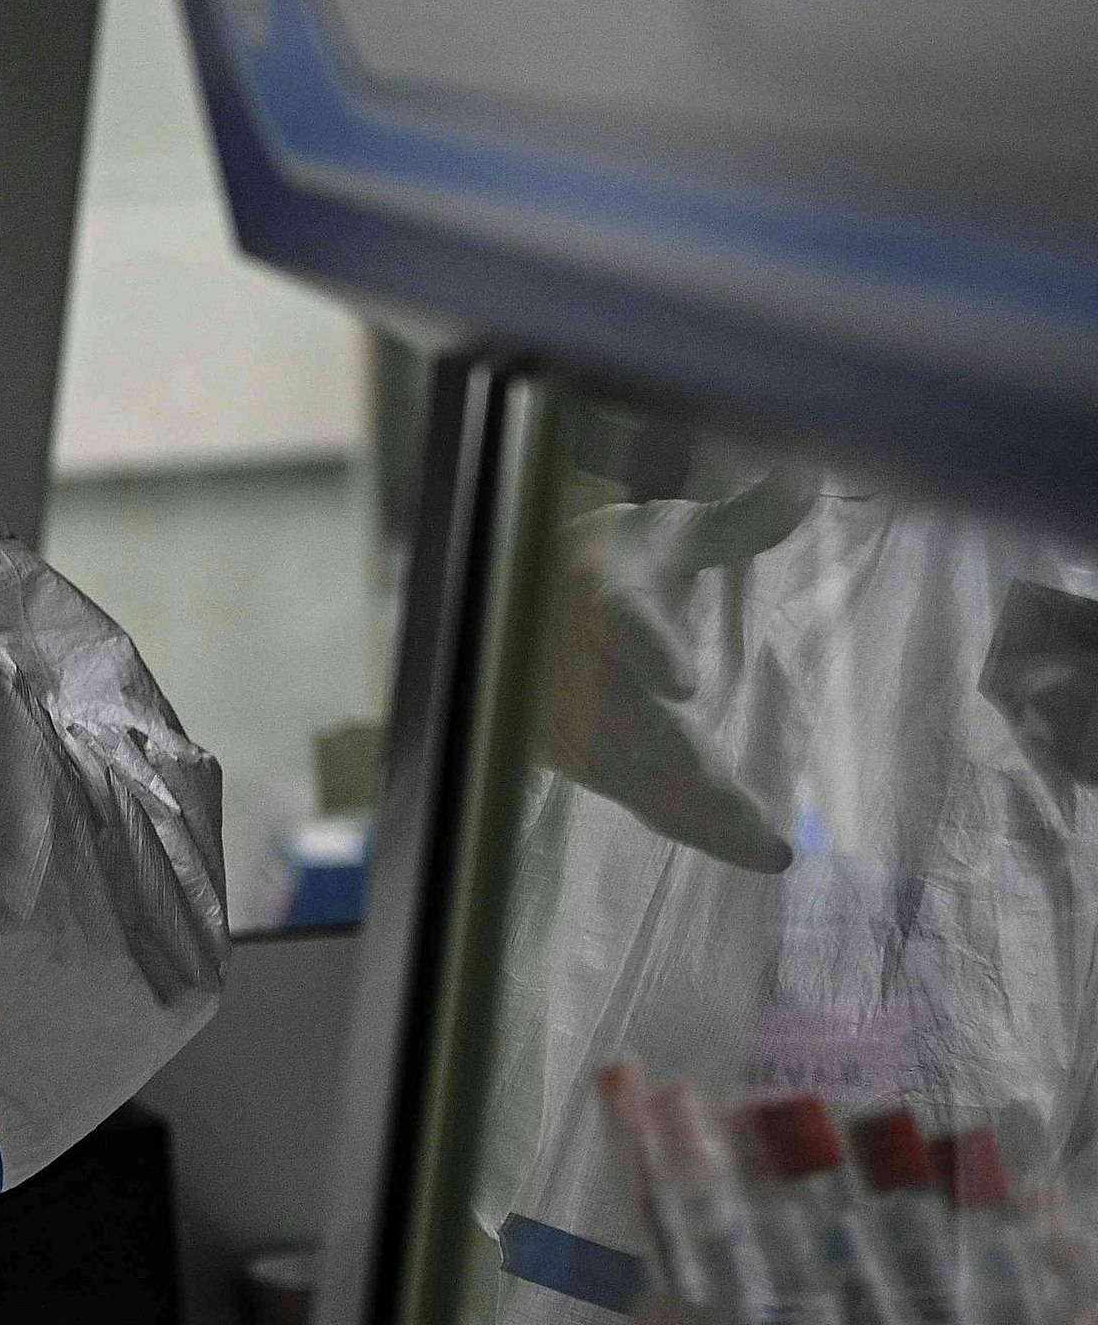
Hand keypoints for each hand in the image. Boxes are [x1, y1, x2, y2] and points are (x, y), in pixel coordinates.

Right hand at [533, 473, 816, 872]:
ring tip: (768, 848)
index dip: (647, 650)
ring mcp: (564, 718)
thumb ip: (737, 521)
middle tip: (756, 820)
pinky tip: (747, 847)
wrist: (514, 601)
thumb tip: (810, 476)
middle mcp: (572, 664)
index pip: (620, 621)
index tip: (681, 678)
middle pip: (628, 725)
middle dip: (690, 776)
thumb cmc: (611, 563)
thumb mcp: (669, 533)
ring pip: (632, 774)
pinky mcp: (572, 756)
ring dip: (699, 815)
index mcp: (599, 594)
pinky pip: (633, 795)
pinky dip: (688, 824)